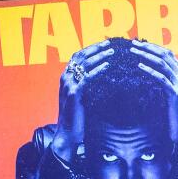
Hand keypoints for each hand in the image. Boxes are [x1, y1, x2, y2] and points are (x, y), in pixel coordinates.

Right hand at [53, 41, 116, 157]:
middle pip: (81, 56)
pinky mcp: (74, 94)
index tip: (105, 44)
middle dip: (96, 48)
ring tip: (112, 51)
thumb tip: (105, 75)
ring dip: (99, 56)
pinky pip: (87, 78)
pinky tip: (108, 66)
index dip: (91, 48)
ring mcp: (68, 85)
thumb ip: (88, 85)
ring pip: (84, 64)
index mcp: (66, 77)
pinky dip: (97, 70)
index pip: (78, 56)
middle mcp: (65, 78)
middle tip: (111, 43)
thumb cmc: (77, 118)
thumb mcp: (82, 97)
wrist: (67, 134)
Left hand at [128, 39, 177, 144]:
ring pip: (163, 64)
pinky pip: (161, 78)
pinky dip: (150, 70)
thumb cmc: (176, 115)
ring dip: (147, 55)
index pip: (168, 54)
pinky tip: (139, 66)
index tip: (140, 43)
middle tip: (134, 43)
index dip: (154, 47)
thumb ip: (166, 83)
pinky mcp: (176, 95)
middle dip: (148, 48)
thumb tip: (151, 75)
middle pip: (165, 55)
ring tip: (134, 51)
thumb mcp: (171, 95)